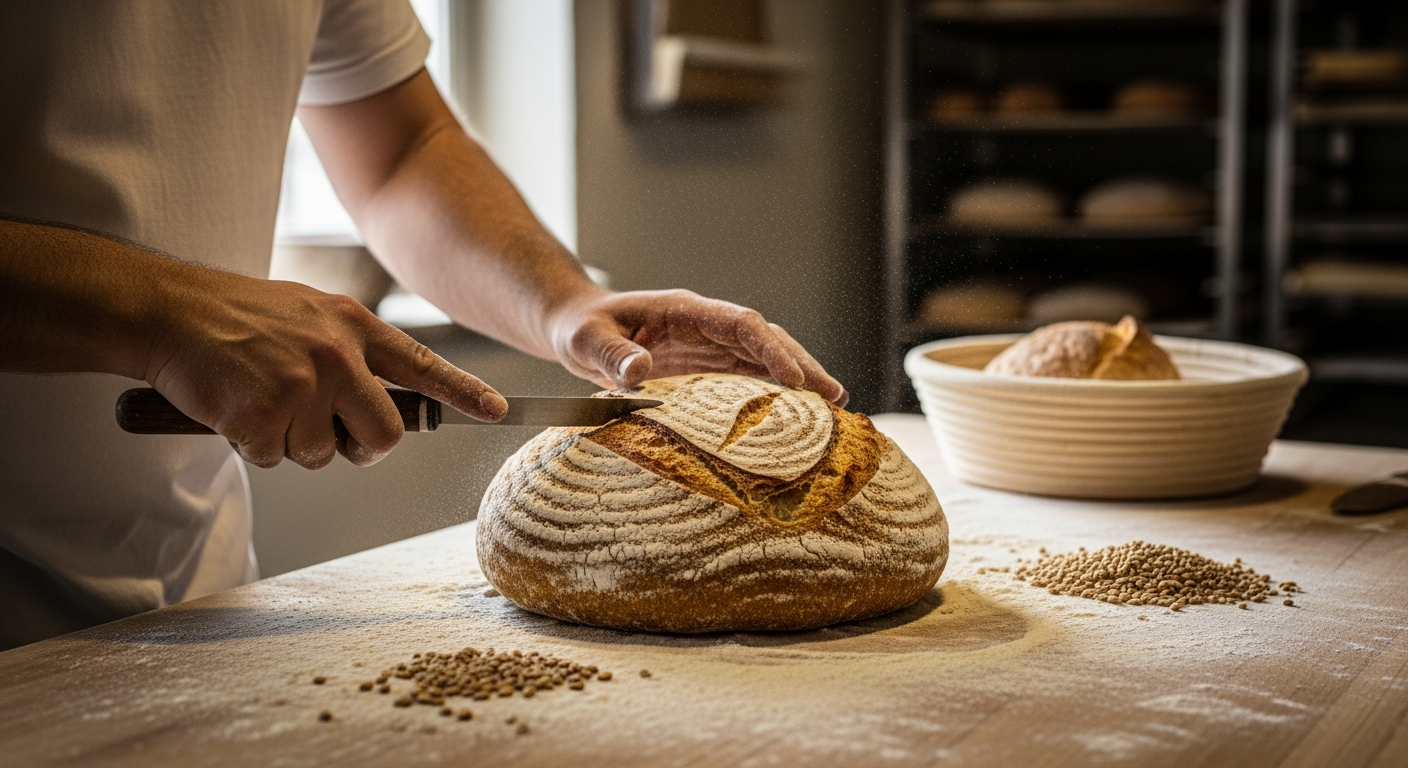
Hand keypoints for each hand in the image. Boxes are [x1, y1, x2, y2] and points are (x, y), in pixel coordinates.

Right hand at [145, 269, 505, 468]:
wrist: (169, 310)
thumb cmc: (238, 317)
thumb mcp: (310, 314)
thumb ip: (350, 351)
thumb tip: (382, 400)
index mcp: (353, 326)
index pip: (422, 365)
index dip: (462, 393)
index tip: (498, 410)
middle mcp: (337, 354)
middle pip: (386, 435)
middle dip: (363, 448)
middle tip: (330, 434)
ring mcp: (302, 384)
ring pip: (325, 454)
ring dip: (294, 443)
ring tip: (261, 398)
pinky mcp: (263, 414)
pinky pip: (275, 458)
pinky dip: (253, 445)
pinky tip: (235, 408)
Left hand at [545, 288, 847, 405]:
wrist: (576, 327)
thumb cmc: (580, 328)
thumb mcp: (586, 339)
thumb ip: (611, 353)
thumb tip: (639, 371)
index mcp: (684, 310)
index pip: (740, 324)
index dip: (770, 349)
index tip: (795, 379)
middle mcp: (705, 325)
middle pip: (765, 340)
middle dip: (802, 364)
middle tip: (836, 396)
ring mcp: (708, 345)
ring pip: (764, 359)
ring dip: (798, 379)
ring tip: (835, 408)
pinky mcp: (705, 366)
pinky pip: (747, 377)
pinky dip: (776, 393)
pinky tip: (799, 415)